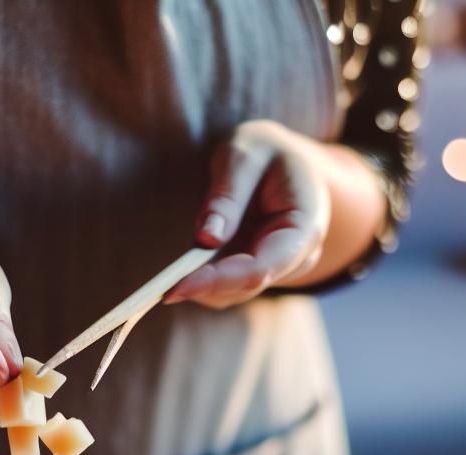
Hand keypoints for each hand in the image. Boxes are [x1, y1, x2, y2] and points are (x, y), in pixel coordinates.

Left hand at [166, 120, 332, 309]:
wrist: (284, 159)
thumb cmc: (266, 151)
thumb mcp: (245, 156)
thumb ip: (228, 195)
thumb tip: (206, 239)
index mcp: (305, 226)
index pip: (263, 266)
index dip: (220, 279)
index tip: (178, 285)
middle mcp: (297, 255)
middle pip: (247, 285)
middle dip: (203, 285)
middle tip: (159, 287)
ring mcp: (279, 267)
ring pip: (235, 291)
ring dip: (199, 284)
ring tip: (168, 275)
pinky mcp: (257, 270)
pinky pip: (227, 285)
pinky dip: (202, 279)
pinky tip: (182, 268)